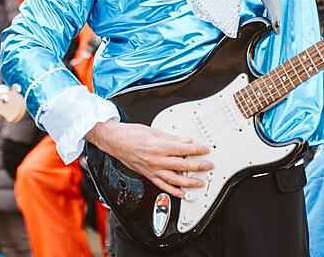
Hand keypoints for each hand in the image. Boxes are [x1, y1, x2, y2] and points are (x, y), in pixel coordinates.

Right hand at [86, 121, 212, 198]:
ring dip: (189, 182)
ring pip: (174, 179)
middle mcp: (156, 160)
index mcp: (159, 146)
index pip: (183, 149)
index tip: (205, 150)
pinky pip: (162, 186)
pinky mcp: (148, 175)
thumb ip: (171, 137)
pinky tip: (181, 193)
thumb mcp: (153, 130)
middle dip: (198, 166)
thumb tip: (185, 141)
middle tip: (208, 166)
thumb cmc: (131, 134)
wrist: (115, 141)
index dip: (197, 150)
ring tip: (199, 183)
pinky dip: (173, 191)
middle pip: (182, 165)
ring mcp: (152, 169)